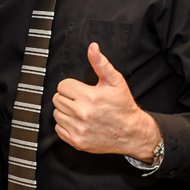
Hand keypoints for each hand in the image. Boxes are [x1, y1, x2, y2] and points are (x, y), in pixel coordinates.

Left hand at [53, 42, 160, 161]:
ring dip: (65, 111)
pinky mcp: (76, 141)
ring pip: (56, 113)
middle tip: (82, 100)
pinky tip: (79, 122)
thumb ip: (101, 63)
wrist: (132, 133)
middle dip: (68, 97)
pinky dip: (66, 125)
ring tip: (81, 111)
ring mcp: (78, 129)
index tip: (82, 90)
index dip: (72, 86)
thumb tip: (92, 47)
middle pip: (57, 99)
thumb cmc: (123, 106)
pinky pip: (58, 129)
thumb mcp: (115, 81)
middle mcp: (81, 113)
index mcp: (89, 97)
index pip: (62, 86)